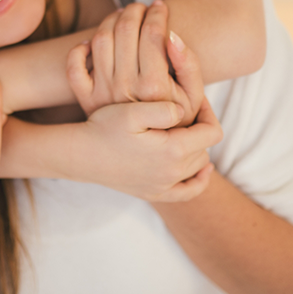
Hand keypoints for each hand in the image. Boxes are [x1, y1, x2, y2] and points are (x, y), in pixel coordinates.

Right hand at [63, 96, 222, 201]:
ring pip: (198, 165)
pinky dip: (199, 180)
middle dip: (200, 128)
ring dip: (196, 147)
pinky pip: (188, 193)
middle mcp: (172, 172)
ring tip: (184, 130)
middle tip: (186, 111)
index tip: (197, 99)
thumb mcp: (133, 111)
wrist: (80, 155)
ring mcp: (163, 186)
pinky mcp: (153, 194)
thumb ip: (164, 109)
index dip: (209, 112)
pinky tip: (202, 169)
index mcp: (172, 150)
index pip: (212, 132)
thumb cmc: (104, 127)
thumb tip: (185, 112)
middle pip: (205, 148)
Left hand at [67, 0, 203, 125]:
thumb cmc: (177, 121)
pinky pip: (74, 66)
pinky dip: (80, 48)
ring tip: (124, 17)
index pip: (152, 34)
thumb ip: (189, 64)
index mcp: (153, 86)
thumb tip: (172, 35)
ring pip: (100, 40)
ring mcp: (102, 93)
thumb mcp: (194, 96)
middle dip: (135, 11)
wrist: (150, 154)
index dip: (158, 14)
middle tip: (142, 7)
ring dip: (111, 20)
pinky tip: (95, 42)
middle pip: (125, 30)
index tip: (161, 6)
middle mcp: (124, 88)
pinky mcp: (86, 100)